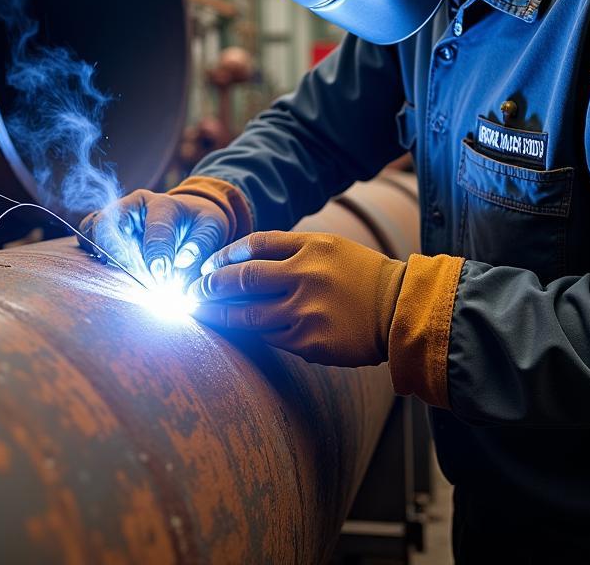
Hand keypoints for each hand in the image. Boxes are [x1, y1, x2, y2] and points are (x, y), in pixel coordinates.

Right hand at [79, 176, 251, 283]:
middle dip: (120, 254)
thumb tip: (178, 270)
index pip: (156, 229)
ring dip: (101, 252)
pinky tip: (110, 267)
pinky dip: (92, 252)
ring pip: (93, 227)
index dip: (157, 254)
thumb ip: (198, 249)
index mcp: (164, 204)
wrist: (188, 214)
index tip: (161, 276)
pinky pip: (87, 236)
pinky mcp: (106, 228)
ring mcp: (116, 215)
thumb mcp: (211, 229)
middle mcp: (134, 205)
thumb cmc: (200, 222)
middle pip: (111, 223)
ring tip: (120, 271)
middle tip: (136, 277)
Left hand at [188, 231, 407, 366]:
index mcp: (309, 248)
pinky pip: (270, 338)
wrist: (399, 310)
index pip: (254, 245)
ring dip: (218, 315)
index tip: (206, 265)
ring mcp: (306, 312)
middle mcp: (305, 277)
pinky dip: (250, 334)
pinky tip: (235, 332)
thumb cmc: (360, 275)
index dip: (224, 255)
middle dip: (209, 286)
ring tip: (197, 314)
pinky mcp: (310, 343)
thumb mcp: (328, 247)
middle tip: (189, 292)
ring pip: (248, 316)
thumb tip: (241, 260)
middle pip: (242, 279)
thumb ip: (289, 249)